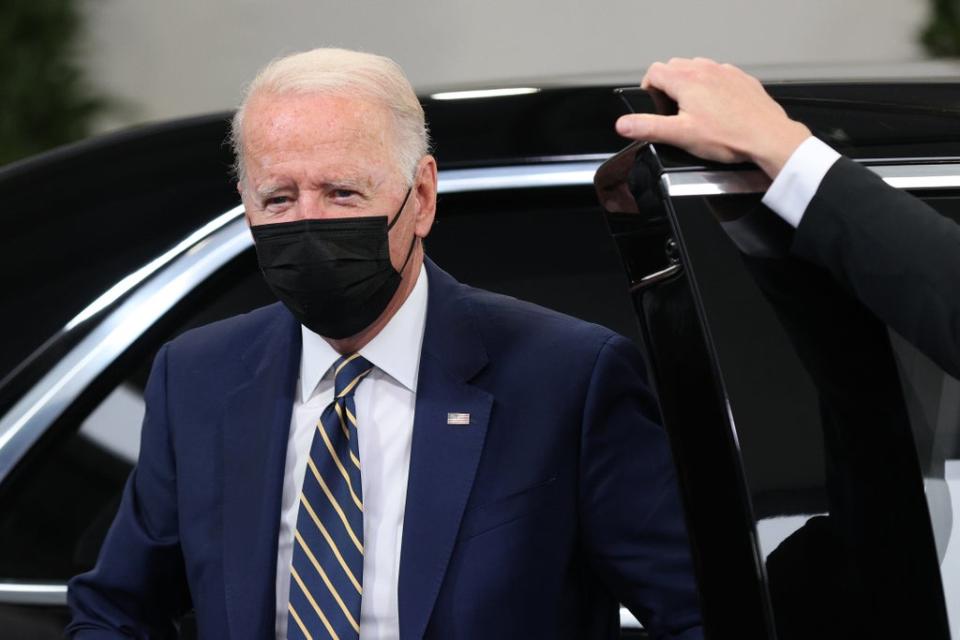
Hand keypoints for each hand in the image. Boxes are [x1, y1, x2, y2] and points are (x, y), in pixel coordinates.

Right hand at [614, 58, 811, 178]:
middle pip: (674, 66)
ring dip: (689, 84)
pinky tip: (717, 109)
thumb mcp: (681, 136)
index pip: (654, 71)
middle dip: (668, 85)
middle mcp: (706, 70)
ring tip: (694, 110)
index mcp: (687, 80)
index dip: (648, 88)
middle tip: (672, 111)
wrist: (767, 137)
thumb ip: (648, 127)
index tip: (653, 105)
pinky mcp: (741, 79)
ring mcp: (725, 72)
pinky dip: (712, 86)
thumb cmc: (729, 137)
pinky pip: (719, 75)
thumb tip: (623, 124)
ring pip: (697, 68)